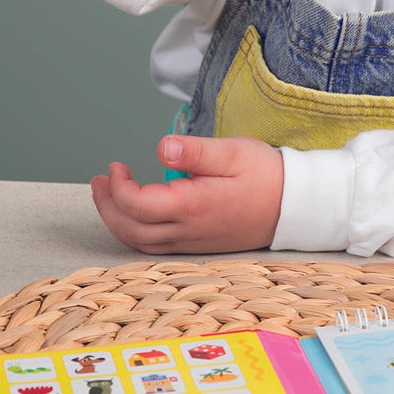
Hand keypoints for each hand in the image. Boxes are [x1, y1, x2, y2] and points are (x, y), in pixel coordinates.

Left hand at [90, 135, 284, 253]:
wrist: (295, 206)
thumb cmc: (265, 175)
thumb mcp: (233, 152)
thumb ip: (194, 151)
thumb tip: (160, 147)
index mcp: (192, 207)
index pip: (137, 204)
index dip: (118, 187)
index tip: (115, 166)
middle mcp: (188, 231)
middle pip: (130, 230)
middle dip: (106, 207)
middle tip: (98, 183)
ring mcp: (192, 242)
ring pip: (141, 242)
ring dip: (118, 221)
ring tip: (108, 197)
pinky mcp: (199, 245)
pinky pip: (156, 247)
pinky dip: (137, 232)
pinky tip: (137, 214)